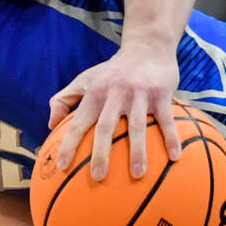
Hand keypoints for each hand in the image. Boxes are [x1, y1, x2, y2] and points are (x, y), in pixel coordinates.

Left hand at [48, 46, 180, 179]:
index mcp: (95, 93)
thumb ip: (64, 99)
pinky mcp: (161, 93)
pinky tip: (175, 157)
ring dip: (138, 152)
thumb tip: (50, 127)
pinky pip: (167, 119)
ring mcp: (139, 93)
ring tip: (137, 175)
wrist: (146, 47)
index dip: (68, 144)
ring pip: (137, 126)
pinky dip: (171, 138)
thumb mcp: (84, 80)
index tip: (61, 167)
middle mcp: (114, 93)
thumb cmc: (112, 71)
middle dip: (101, 154)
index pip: (78, 122)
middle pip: (106, 127)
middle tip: (98, 177)